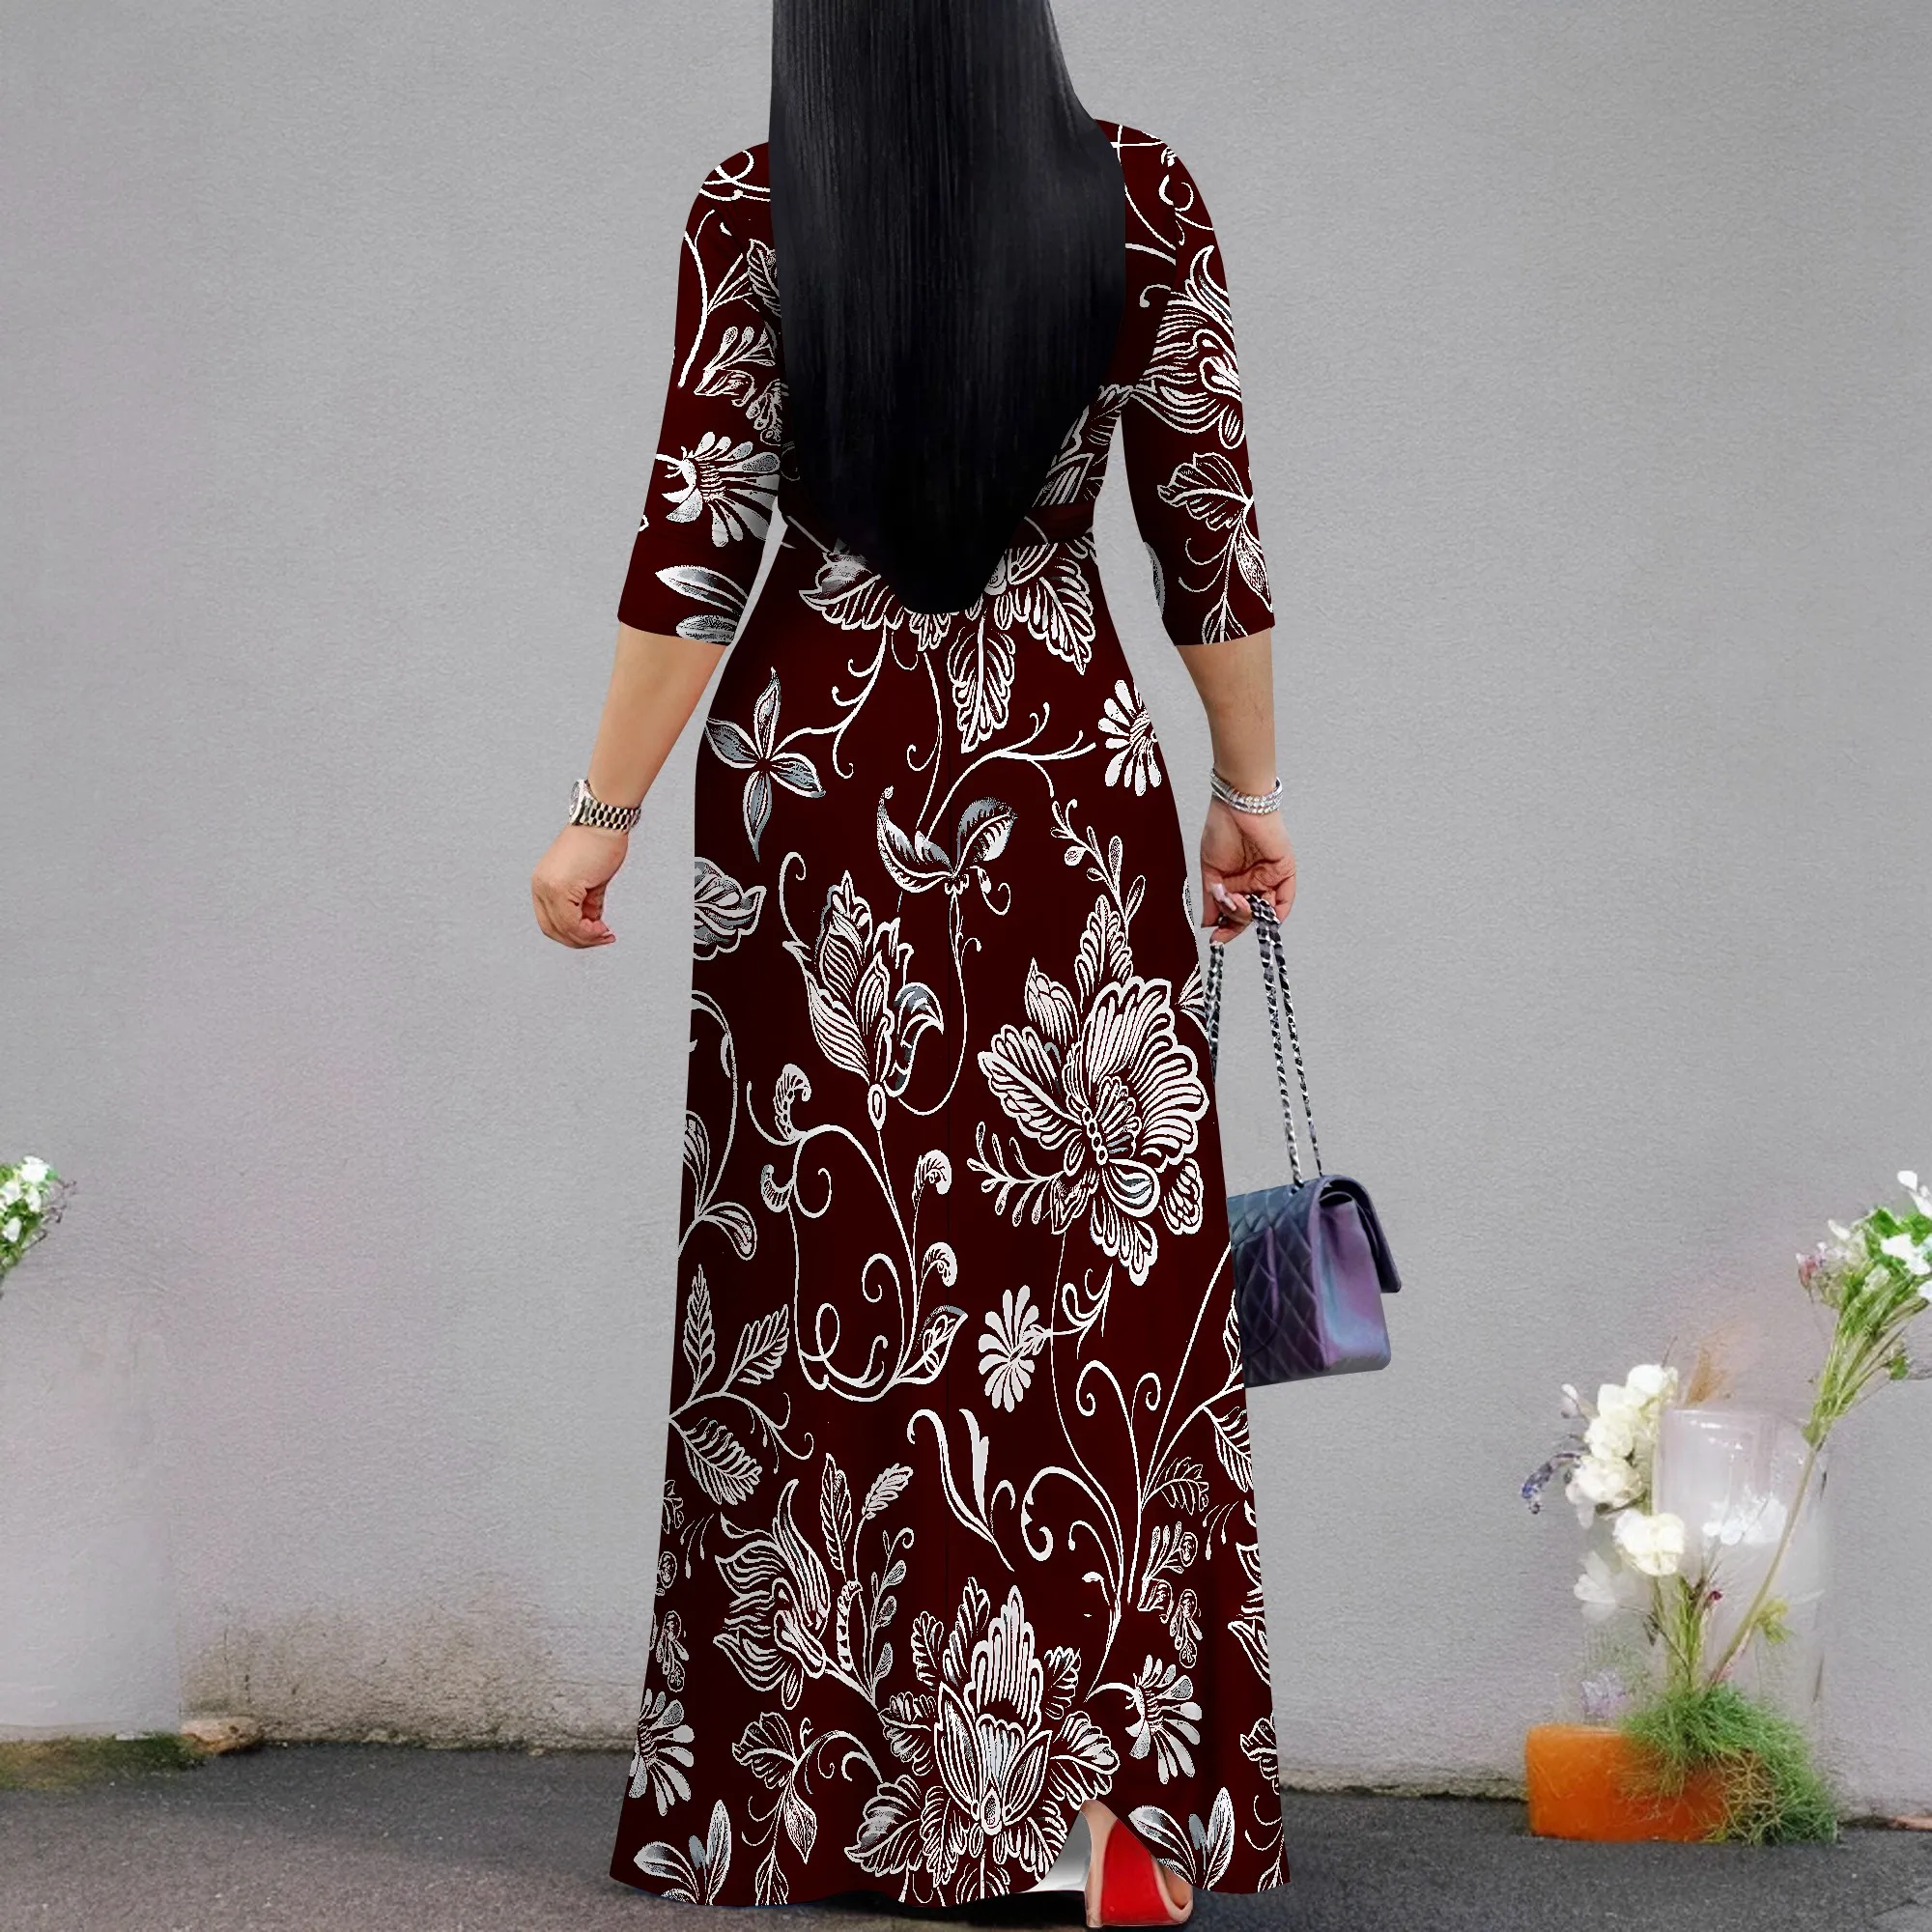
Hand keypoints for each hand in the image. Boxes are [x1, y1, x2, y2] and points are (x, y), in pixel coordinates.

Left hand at [531, 824, 629, 947]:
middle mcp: (540, 885)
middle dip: (580, 940)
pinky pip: (572, 922)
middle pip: (554, 929)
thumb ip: (587, 902)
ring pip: (564, 929)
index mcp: (543, 882)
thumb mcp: (590, 879)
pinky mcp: (560, 887)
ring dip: (587, 937)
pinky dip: (589, 930)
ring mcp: (548, 887)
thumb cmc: (599, 842)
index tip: (594, 934)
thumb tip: (592, 920)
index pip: (550, 921)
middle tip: (601, 938)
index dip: (572, 934)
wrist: (602, 821)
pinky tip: (602, 928)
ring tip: (605, 933)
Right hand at [1200, 797, 1295, 945]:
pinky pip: (1285, 898)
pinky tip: (1265, 915)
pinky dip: (1277, 911)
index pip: (1233, 912)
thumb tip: (1208, 922)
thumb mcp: (1210, 870)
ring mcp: (1268, 877)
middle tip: (1226, 920)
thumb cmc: (1221, 829)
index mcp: (1234, 881)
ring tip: (1237, 902)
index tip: (1217, 939)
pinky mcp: (1284, 870)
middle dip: (1236, 923)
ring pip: (1264, 909)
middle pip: (1249, 915)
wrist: (1237, 806)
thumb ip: (1212, 899)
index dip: (1226, 929)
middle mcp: (1252, 881)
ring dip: (1249, 914)